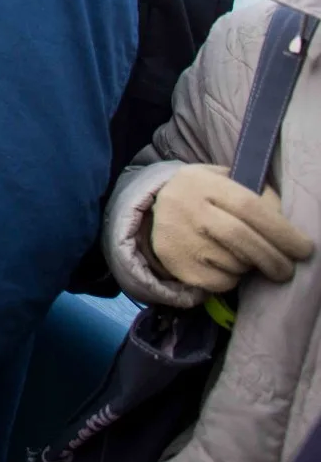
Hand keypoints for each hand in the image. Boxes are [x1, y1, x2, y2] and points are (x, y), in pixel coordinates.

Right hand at [149, 163, 313, 293]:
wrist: (156, 212)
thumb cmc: (204, 196)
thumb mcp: (224, 181)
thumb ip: (255, 194)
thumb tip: (286, 225)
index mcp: (202, 182)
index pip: (248, 206)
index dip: (281, 230)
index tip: (304, 248)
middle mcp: (186, 208)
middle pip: (240, 237)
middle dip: (273, 257)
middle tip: (288, 269)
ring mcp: (179, 237)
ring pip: (232, 262)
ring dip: (251, 265)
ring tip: (249, 258)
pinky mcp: (176, 263)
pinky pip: (219, 280)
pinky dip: (232, 278)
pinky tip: (227, 265)